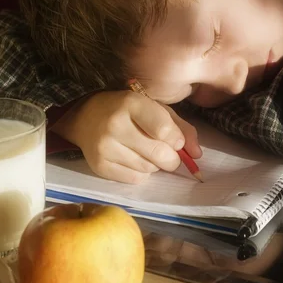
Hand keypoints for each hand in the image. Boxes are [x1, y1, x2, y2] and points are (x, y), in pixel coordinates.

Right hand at [52, 91, 201, 183]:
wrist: (85, 116)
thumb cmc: (127, 111)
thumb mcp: (155, 109)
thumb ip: (181, 128)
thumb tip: (197, 155)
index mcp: (131, 103)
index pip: (163, 130)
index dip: (176, 140)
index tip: (176, 141)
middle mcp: (115, 125)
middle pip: (158, 154)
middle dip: (171, 158)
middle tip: (168, 154)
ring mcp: (104, 147)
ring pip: (148, 169)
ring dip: (154, 164)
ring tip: (145, 151)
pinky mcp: (99, 166)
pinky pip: (134, 179)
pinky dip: (140, 173)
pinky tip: (132, 159)